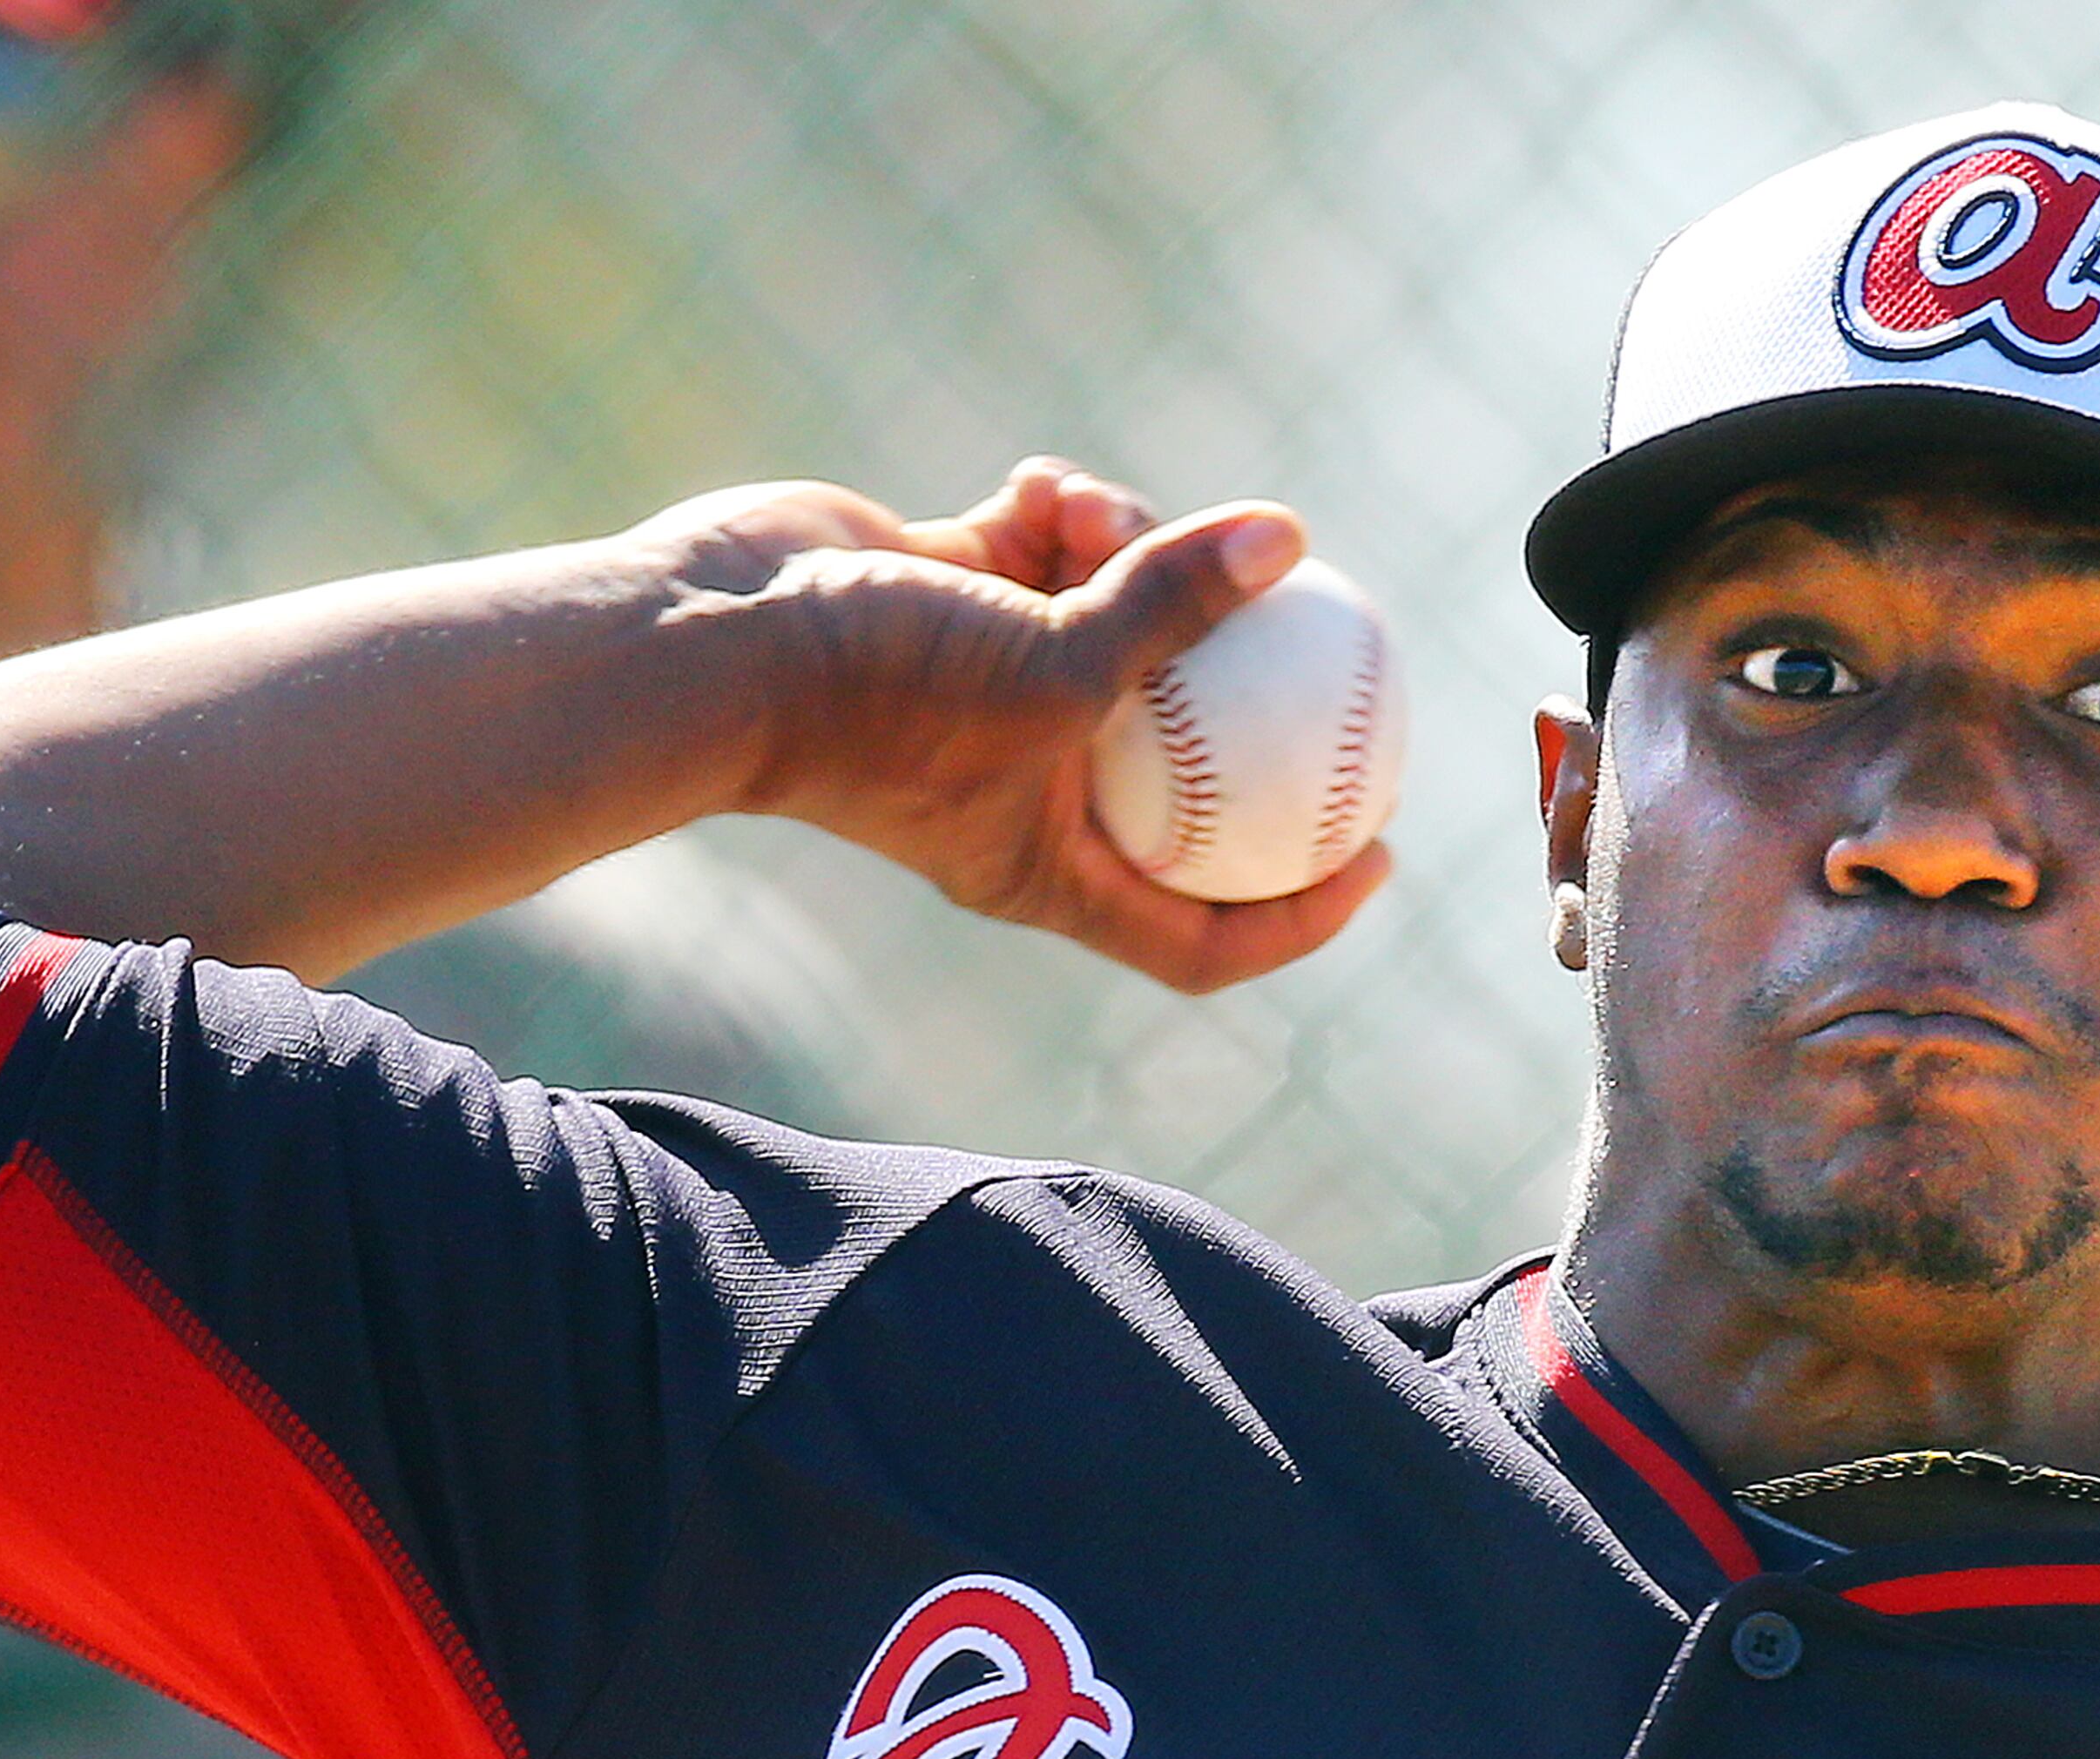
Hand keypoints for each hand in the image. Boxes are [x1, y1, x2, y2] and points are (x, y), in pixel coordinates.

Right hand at [626, 459, 1392, 994]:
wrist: (719, 634)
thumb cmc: (879, 695)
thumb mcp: (1055, 665)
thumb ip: (1175, 606)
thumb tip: (1288, 538)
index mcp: (1054, 865)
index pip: (1203, 932)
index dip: (1301, 912)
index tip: (1380, 853)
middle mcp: (1032, 786)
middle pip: (1186, 763)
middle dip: (1253, 695)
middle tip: (1338, 639)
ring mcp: (996, 688)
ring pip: (1124, 620)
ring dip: (1132, 554)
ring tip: (1093, 518)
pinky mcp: (960, 598)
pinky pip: (1052, 551)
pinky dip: (1062, 512)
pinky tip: (1044, 486)